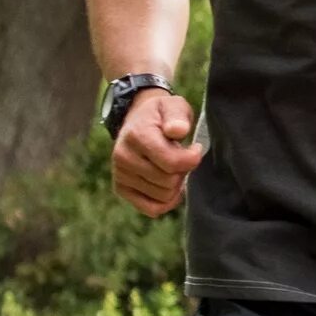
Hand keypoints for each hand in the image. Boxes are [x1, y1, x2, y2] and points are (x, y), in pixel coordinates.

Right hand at [110, 88, 205, 217]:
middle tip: (180, 156)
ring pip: (163, 196)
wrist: (138, 119)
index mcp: (137, 136)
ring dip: (175, 184)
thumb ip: (178, 117)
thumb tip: (177, 130)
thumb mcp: (173, 106)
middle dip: (183, 171)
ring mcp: (120, 174)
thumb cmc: (162, 115)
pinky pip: (151, 208)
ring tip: (171, 166)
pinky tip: (170, 187)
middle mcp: (123, 157)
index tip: (195, 148)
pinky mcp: (121, 188)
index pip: (173, 163)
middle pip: (169, 182)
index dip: (192, 158)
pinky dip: (166, 201)